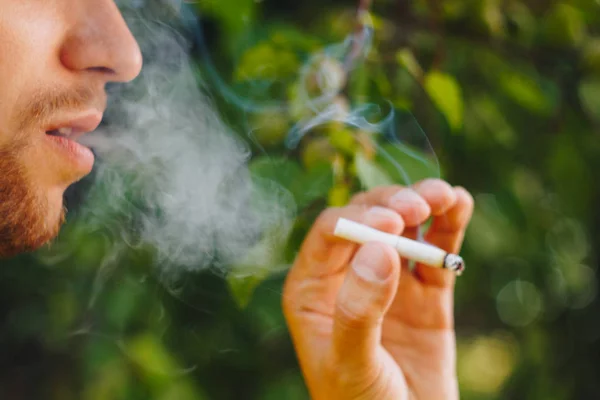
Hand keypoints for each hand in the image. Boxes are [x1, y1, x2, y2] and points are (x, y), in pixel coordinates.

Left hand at [282, 179, 473, 398]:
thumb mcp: (353, 365)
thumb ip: (359, 311)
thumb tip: (379, 248)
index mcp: (313, 290)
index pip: (329, 234)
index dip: (359, 219)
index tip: (392, 223)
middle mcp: (348, 277)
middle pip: (367, 219)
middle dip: (392, 204)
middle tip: (419, 206)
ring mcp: (389, 282)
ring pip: (403, 228)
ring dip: (422, 204)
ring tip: (443, 196)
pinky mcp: (425, 294)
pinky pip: (436, 252)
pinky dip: (448, 225)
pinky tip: (458, 202)